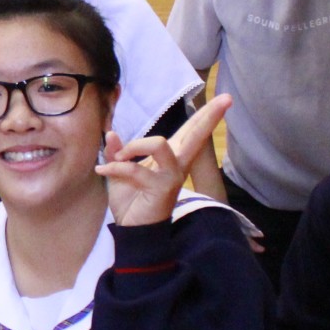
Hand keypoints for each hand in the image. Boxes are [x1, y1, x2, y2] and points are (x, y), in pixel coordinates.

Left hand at [96, 94, 230, 227]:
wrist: (133, 230)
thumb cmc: (132, 201)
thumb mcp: (119, 172)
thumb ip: (117, 152)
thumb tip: (111, 133)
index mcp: (171, 158)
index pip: (190, 132)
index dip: (206, 116)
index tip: (226, 99)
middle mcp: (177, 164)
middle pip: (196, 135)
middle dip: (209, 116)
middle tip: (227, 99)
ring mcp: (172, 176)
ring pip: (160, 144)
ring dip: (133, 146)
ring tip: (119, 157)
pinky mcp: (162, 188)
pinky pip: (135, 169)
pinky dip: (114, 167)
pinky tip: (103, 170)